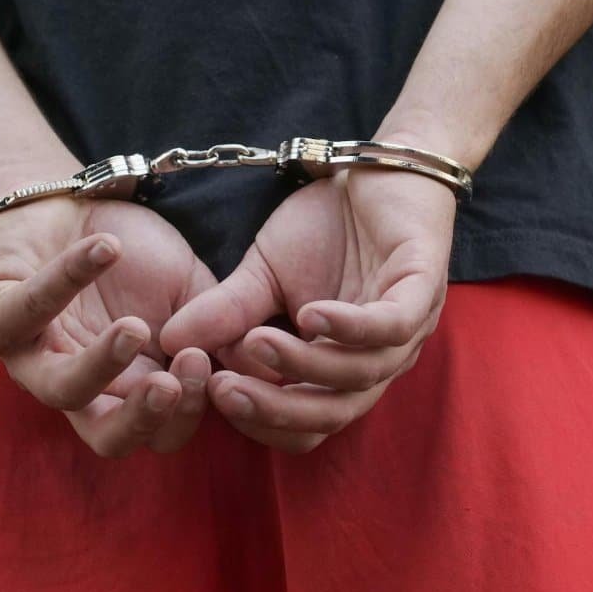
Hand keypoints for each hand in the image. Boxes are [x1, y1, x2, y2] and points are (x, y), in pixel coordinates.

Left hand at [0, 195, 216, 456]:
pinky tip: (107, 250)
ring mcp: (36, 358)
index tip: (210, 364)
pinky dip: (67, 278)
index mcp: (131, 390)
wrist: (72, 202)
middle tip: (172, 383)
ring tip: (134, 329)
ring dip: (101, 365)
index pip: (162, 433)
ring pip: (60, 389)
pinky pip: (25, 311)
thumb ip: (224, 325)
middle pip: (108, 439)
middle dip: (143, 419)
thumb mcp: (193, 290)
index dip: (188, 412)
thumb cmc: (136, 255)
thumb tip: (265, 361)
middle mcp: (82, 388)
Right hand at [161, 158, 456, 452]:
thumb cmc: (325, 225)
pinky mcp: (424, 287)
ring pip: (359, 375)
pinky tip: (308, 315)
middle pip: (333, 415)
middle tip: (222, 390)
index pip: (307, 425)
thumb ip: (226, 311)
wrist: (375, 166)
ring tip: (255, 341)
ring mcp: (408, 327)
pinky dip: (349, 327)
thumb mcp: (262, 272)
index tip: (210, 394)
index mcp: (344, 368)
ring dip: (303, 365)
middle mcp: (379, 360)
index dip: (261, 422)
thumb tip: (168, 342)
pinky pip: (390, 326)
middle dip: (275, 410)